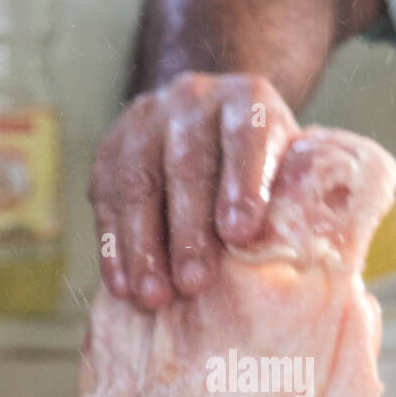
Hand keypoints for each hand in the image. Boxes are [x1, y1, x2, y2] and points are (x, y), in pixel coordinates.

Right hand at [88, 71, 298, 308]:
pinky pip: (105, 200)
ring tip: (154, 297)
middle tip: (194, 282)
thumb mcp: (288, 168)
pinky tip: (122, 286)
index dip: (243, 184)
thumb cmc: (265, 167)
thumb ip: (290, 198)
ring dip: (144, 246)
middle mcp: (193, 99)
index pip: (246, 136)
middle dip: (189, 230)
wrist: (211, 123)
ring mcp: (146, 119)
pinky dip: (113, 247)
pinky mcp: (110, 149)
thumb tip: (284, 254)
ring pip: (138, 183)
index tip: (240, 235)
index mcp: (247, 99)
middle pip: (187, 165)